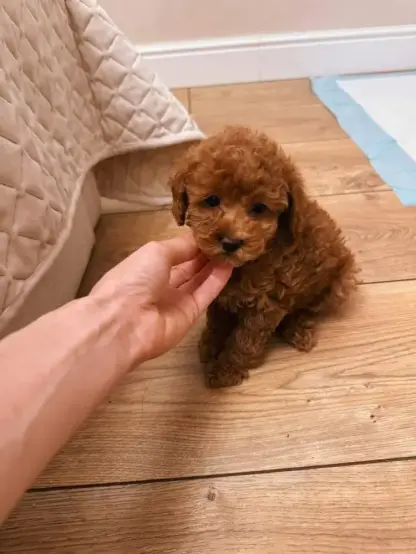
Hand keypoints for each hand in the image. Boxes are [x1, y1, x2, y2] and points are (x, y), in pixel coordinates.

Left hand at [90, 233, 231, 361]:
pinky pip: (205, 294)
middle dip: (205, 253)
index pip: (174, 252)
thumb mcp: (156, 252)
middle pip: (188, 267)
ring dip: (214, 265)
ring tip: (233, 249)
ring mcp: (175, 301)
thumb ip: (181, 246)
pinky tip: (230, 265)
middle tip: (227, 239)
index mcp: (146, 266)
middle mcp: (160, 283)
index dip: (192, 243)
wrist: (125, 323)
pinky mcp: (190, 315)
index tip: (212, 230)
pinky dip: (217, 280)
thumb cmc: (134, 279)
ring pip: (199, 280)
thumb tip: (200, 239)